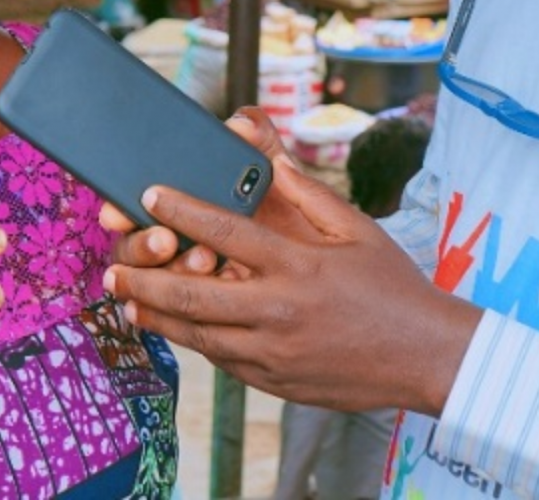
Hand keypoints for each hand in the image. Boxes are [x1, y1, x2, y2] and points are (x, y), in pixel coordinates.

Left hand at [104, 112, 482, 414]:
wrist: (425, 356)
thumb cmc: (393, 286)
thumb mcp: (357, 229)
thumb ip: (306, 194)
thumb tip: (269, 157)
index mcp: (299, 266)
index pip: (226, 230)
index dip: (181, 210)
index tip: (149, 195)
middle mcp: (280, 311)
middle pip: (194, 294)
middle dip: (147, 277)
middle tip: (113, 266)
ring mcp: (274, 352)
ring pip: (199, 335)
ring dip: (158, 316)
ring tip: (127, 299)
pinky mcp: (275, 381)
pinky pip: (222, 360)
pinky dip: (195, 341)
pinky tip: (175, 327)